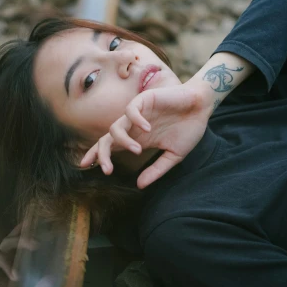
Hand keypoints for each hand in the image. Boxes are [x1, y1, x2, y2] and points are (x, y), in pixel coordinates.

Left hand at [80, 83, 214, 188]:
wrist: (202, 107)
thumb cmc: (188, 128)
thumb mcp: (174, 155)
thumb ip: (156, 169)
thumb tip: (139, 186)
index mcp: (138, 139)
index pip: (111, 146)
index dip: (97, 155)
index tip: (85, 166)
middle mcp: (133, 126)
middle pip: (107, 139)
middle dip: (101, 153)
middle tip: (107, 169)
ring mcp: (138, 113)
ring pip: (115, 126)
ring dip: (122, 140)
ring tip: (136, 150)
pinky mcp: (145, 99)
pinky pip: (132, 109)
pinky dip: (136, 119)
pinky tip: (147, 128)